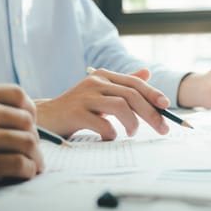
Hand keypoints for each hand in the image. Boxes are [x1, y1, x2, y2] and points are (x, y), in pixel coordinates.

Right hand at [36, 68, 170, 138]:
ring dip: (132, 123)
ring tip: (132, 133)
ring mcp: (84, 97)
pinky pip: (102, 124)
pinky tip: (109, 138)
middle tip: (162, 128)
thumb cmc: (77, 108)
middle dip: (151, 113)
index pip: (134, 83)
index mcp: (103, 75)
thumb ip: (123, 84)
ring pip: (121, 106)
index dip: (153, 94)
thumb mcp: (101, 93)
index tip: (166, 106)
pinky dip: (111, 133)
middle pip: (132, 95)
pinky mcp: (74, 113)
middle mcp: (94, 82)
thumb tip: (147, 73)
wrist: (44, 118)